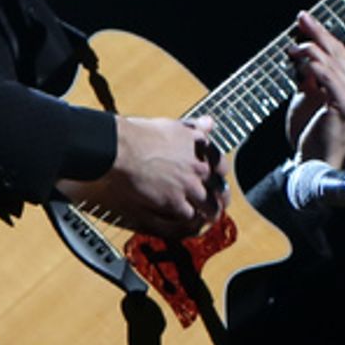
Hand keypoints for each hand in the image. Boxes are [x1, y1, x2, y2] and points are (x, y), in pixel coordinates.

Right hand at [58, 113, 227, 236]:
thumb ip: (194, 128)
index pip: (221, 164)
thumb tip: (209, 122)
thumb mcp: (173, 125)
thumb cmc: (140, 134)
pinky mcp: (174, 201)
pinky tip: (190, 221)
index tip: (218, 178)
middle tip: (220, 203)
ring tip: (209, 218)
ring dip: (210, 212)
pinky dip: (191, 219)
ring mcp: (188, 185)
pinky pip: (189, 215)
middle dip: (221, 198)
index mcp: (199, 147)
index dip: (221, 174)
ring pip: (208, 205)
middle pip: (219, 188)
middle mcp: (198, 167)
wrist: (123, 148)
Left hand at [285, 11, 344, 167]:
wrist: (314, 163)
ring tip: (292, 46)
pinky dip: (314, 65)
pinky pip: (329, 78)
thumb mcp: (306, 97)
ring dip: (310, 49)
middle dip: (317, 33)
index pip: (338, 53)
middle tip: (301, 17)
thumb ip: (307, 76)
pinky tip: (301, 58)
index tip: (303, 19)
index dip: (321, 35)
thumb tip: (299, 51)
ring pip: (332, 63)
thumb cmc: (310, 133)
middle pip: (338, 53)